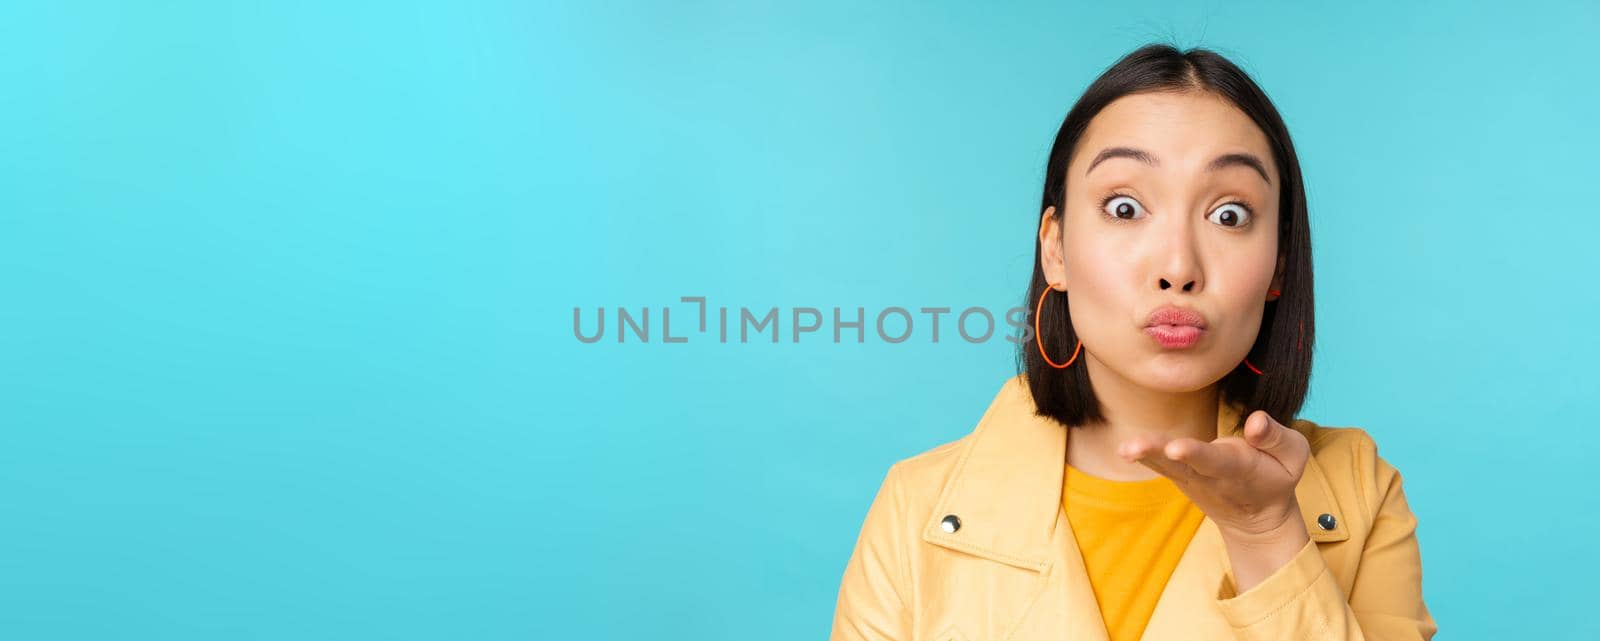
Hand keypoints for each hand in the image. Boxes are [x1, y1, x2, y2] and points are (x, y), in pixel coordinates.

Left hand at [1117, 410, 1311, 591]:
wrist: (1256, 519)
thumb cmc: (1276, 477)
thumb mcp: (1294, 457)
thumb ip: (1276, 437)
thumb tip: (1256, 421)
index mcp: (1239, 469)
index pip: (1215, 461)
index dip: (1195, 453)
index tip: (1175, 448)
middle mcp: (1210, 476)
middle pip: (1181, 464)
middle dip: (1158, 454)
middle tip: (1133, 448)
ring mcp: (1192, 479)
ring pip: (1165, 465)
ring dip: (1145, 455)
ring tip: (1125, 449)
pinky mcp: (1181, 476)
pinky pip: (1160, 465)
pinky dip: (1143, 456)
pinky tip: (1125, 449)